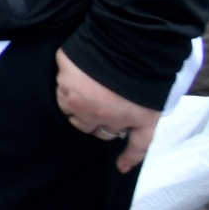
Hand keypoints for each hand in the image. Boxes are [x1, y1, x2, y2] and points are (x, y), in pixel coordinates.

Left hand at [55, 50, 160, 173]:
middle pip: (83, 123)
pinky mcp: (143, 121)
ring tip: (104, 118)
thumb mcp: (67, 57)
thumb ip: (66, 73)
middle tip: (90, 102)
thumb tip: (66, 79)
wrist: (131, 42)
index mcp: (73, 98)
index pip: (65, 106)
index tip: (74, 90)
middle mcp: (94, 113)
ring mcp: (120, 119)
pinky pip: (138, 147)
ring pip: (105, 133)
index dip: (70, 97)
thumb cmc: (94, 45)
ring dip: (102, 127)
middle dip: (84, 114)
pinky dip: (130, 158)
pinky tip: (121, 167)